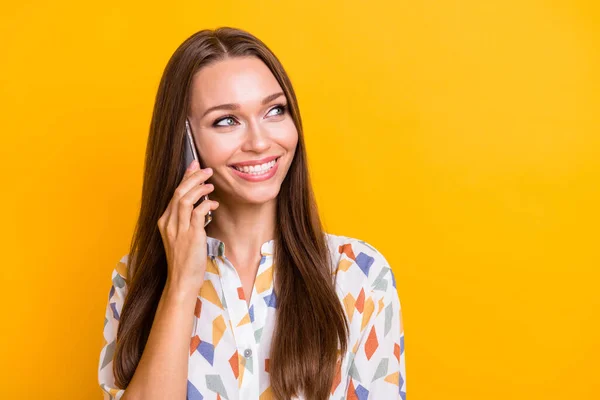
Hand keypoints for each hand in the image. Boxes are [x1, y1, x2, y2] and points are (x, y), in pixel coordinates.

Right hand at [157, 160, 218, 291]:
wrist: (182, 280)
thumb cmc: (185, 261)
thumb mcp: (182, 237)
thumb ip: (187, 221)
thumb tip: (200, 206)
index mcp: (165, 222)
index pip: (174, 194)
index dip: (185, 178)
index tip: (194, 166)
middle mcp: (169, 223)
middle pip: (178, 192)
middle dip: (193, 177)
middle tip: (206, 170)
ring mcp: (178, 229)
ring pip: (185, 199)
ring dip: (199, 188)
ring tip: (211, 184)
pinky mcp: (190, 236)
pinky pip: (197, 212)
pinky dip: (206, 204)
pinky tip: (214, 204)